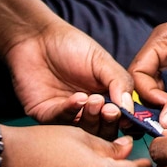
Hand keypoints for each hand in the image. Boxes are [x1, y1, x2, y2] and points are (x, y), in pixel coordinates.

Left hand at [6, 21, 132, 125]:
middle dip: (108, 122)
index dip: (125, 119)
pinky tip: (77, 98)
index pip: (120, 117)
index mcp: (104, 97)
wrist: (36, 37)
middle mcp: (86, 110)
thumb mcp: (102, 60)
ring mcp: (66, 114)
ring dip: (91, 117)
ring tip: (93, 100)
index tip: (127, 115)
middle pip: (103, 129)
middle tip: (109, 110)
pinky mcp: (46, 115)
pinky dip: (71, 112)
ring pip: (82, 130)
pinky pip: (60, 121)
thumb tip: (130, 108)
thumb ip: (119, 82)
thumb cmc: (71, 45)